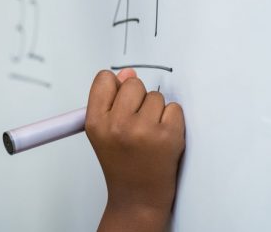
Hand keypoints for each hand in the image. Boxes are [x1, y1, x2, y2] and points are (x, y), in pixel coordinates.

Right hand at [85, 69, 184, 231]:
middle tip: (136, 123)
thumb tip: (128, 73)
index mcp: (96, 122)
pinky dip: (172, 120)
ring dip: (156, 111)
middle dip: (138, 99)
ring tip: (149, 134)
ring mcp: (144, 130)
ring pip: (156, 96)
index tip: (120, 101)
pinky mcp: (168, 136)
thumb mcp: (103, 132)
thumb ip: (111, 100)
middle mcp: (117, 125)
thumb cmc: (122, 164)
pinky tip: (162, 137)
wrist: (138, 197)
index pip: (105, 79)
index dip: (116, 87)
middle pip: (133, 83)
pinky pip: (174, 108)